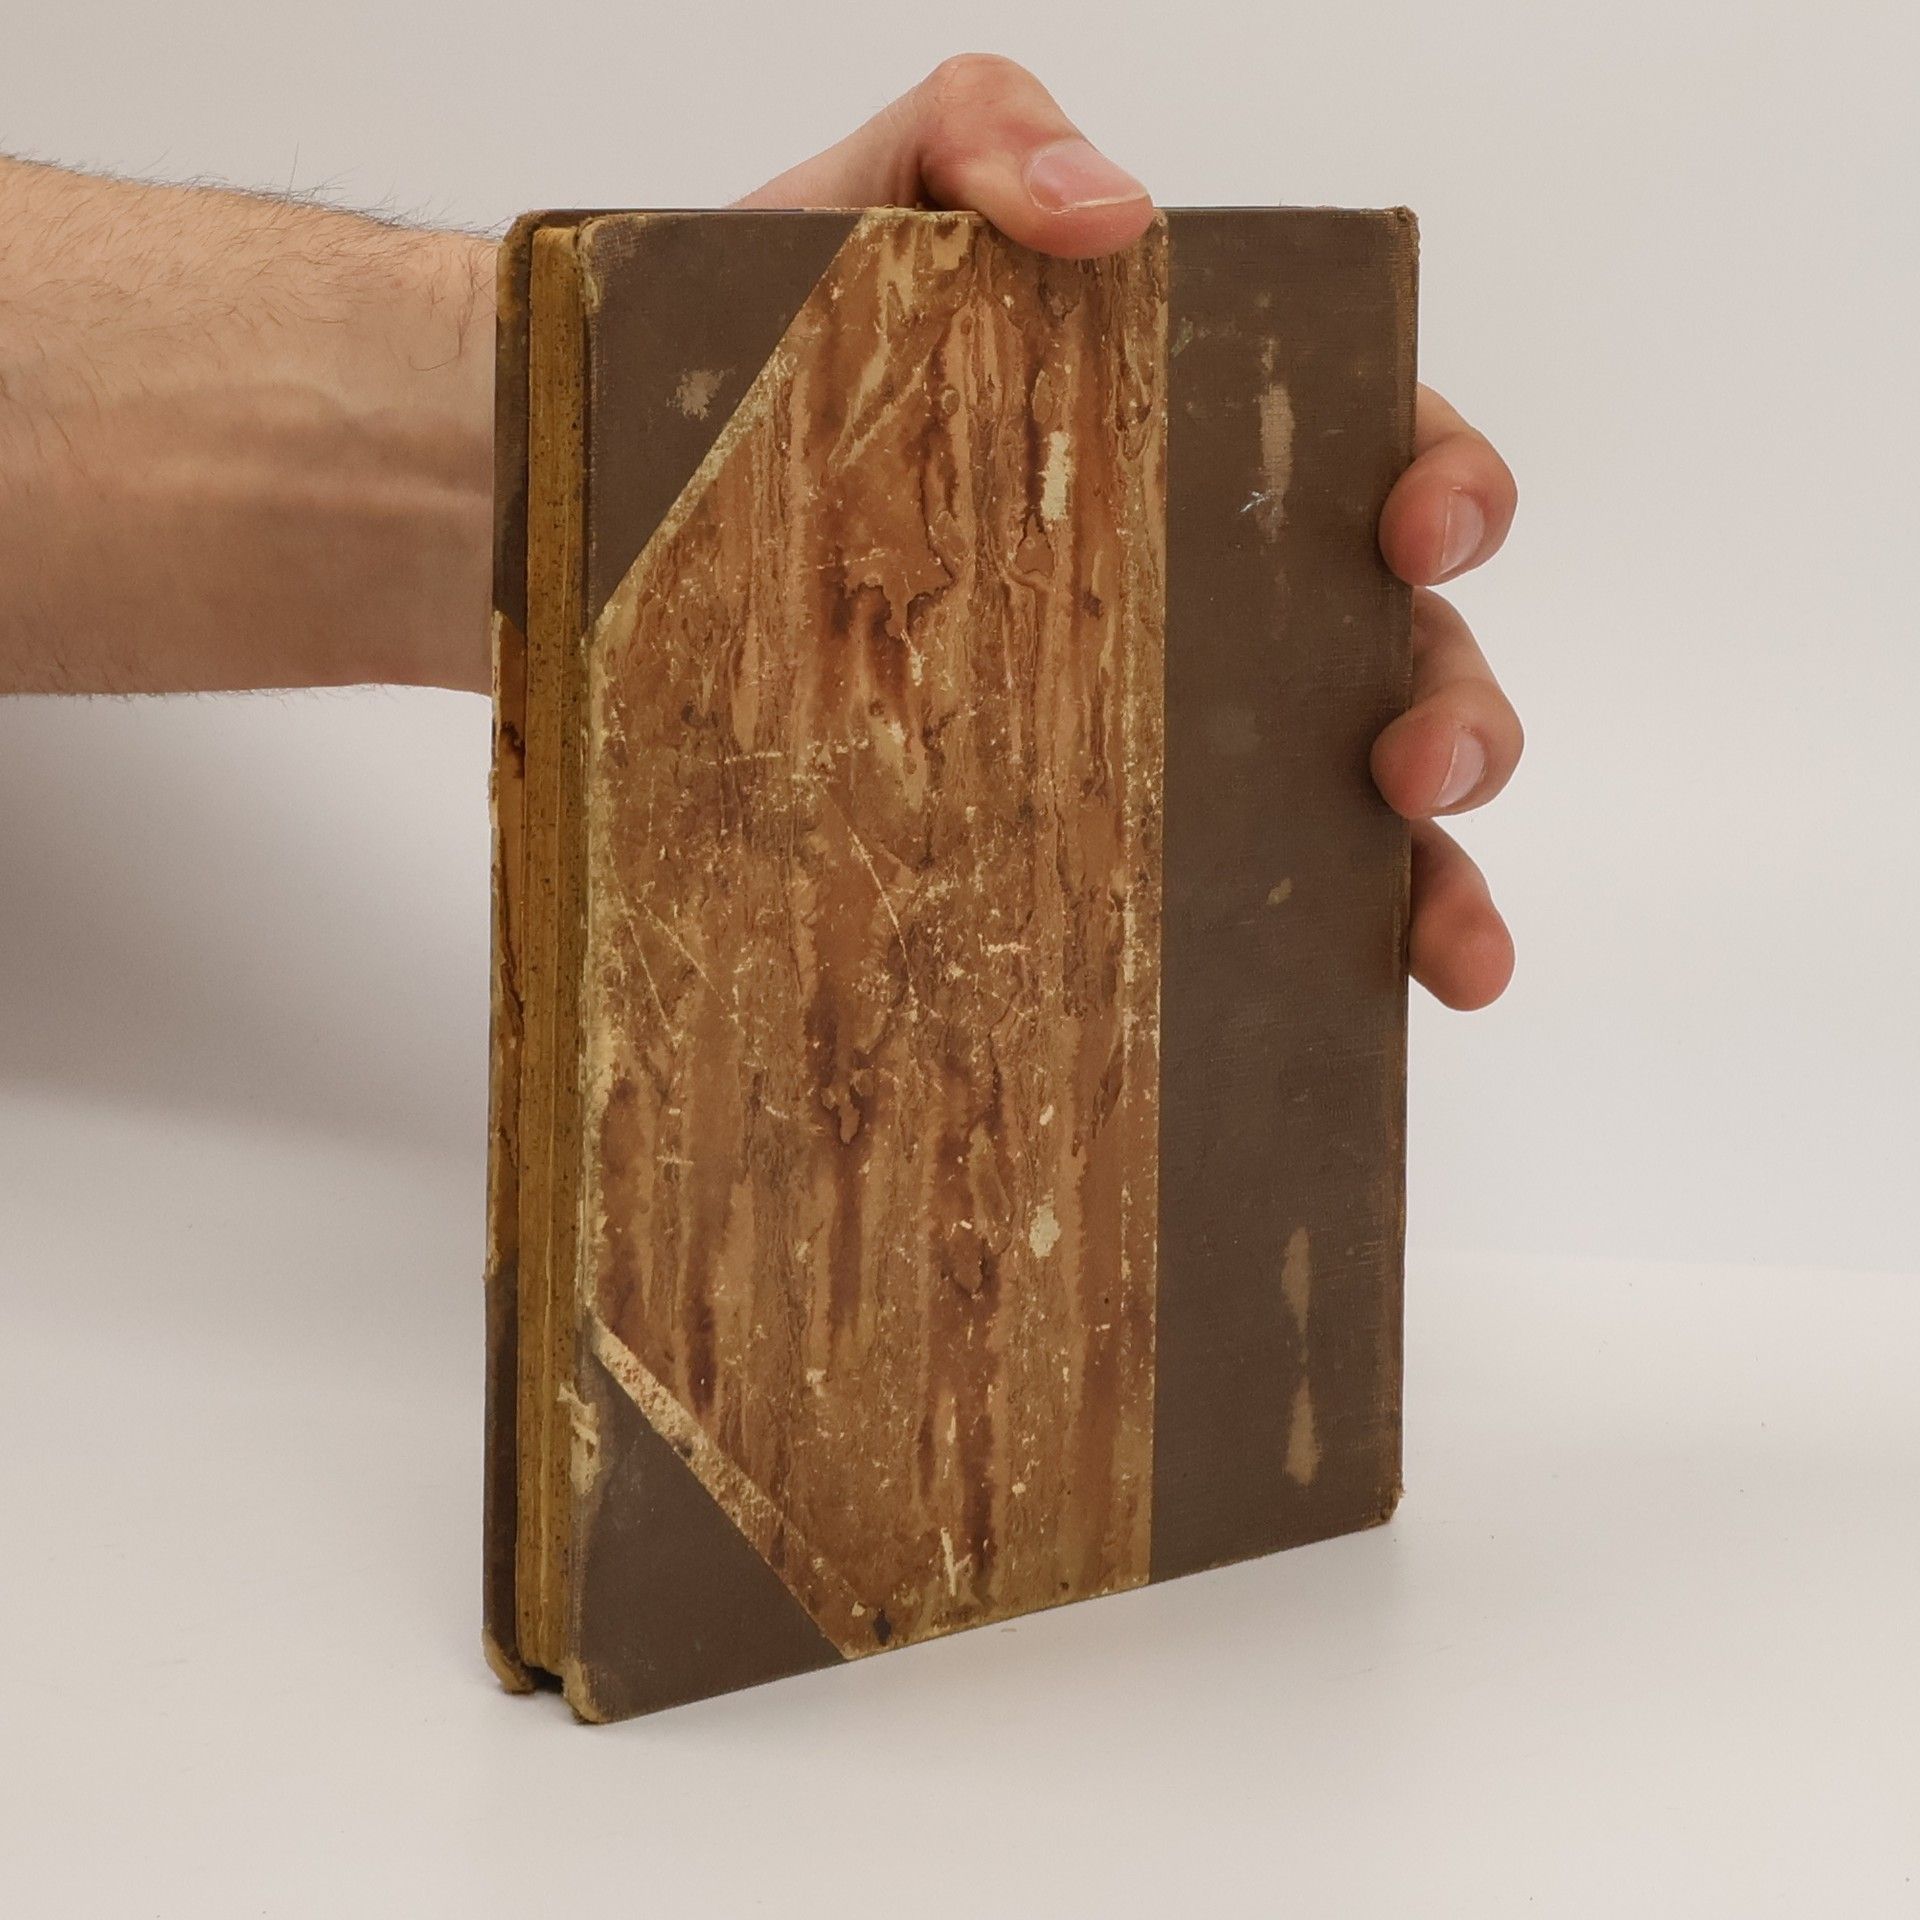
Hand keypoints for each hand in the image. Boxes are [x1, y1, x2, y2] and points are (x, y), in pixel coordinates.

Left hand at [737, 54, 1520, 1009]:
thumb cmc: (743, 345)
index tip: (1415, 532)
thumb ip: (984, 134)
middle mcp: (1197, 601)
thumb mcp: (862, 198)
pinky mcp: (1052, 836)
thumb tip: (1114, 212)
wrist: (582, 489)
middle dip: (1454, 715)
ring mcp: (1134, 733)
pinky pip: (1194, 911)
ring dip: (1421, 883)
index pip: (1373, 462)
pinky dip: (1281, 967)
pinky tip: (1305, 1026)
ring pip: (1334, 816)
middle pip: (1393, 659)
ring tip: (1441, 947)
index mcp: (1196, 449)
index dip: (1442, 492)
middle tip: (1415, 769)